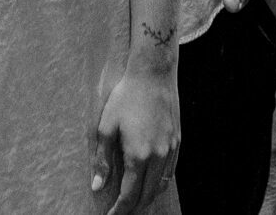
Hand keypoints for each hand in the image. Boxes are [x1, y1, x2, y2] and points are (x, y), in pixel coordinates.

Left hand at [92, 66, 180, 214]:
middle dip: (133, 207)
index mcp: (138, 155)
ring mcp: (170, 150)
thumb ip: (102, 159)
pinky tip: (150, 181)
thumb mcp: (106, 126)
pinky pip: (170, 172)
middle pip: (147, 195)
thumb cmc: (125, 97)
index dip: (119, 210)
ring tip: (134, 199)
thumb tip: (97, 186)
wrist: (153, 74)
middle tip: (120, 211)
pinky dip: (160, 182)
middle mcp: (158, 157)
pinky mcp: (177, 141)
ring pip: (161, 185)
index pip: (129, 195)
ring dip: (148, 196)